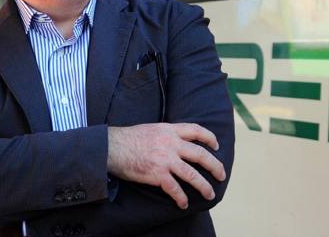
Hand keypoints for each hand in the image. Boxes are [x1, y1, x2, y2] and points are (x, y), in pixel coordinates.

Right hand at [107, 123, 225, 208]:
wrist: (112, 147)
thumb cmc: (127, 138)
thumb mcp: (150, 129)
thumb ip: (165, 134)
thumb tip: (175, 141)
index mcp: (169, 130)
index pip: (196, 130)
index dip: (209, 137)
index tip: (216, 145)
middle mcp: (170, 143)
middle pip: (201, 154)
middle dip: (215, 166)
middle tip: (221, 174)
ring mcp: (165, 159)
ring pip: (192, 175)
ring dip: (204, 186)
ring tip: (209, 193)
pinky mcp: (157, 174)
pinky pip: (175, 189)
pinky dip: (181, 198)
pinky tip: (183, 204)